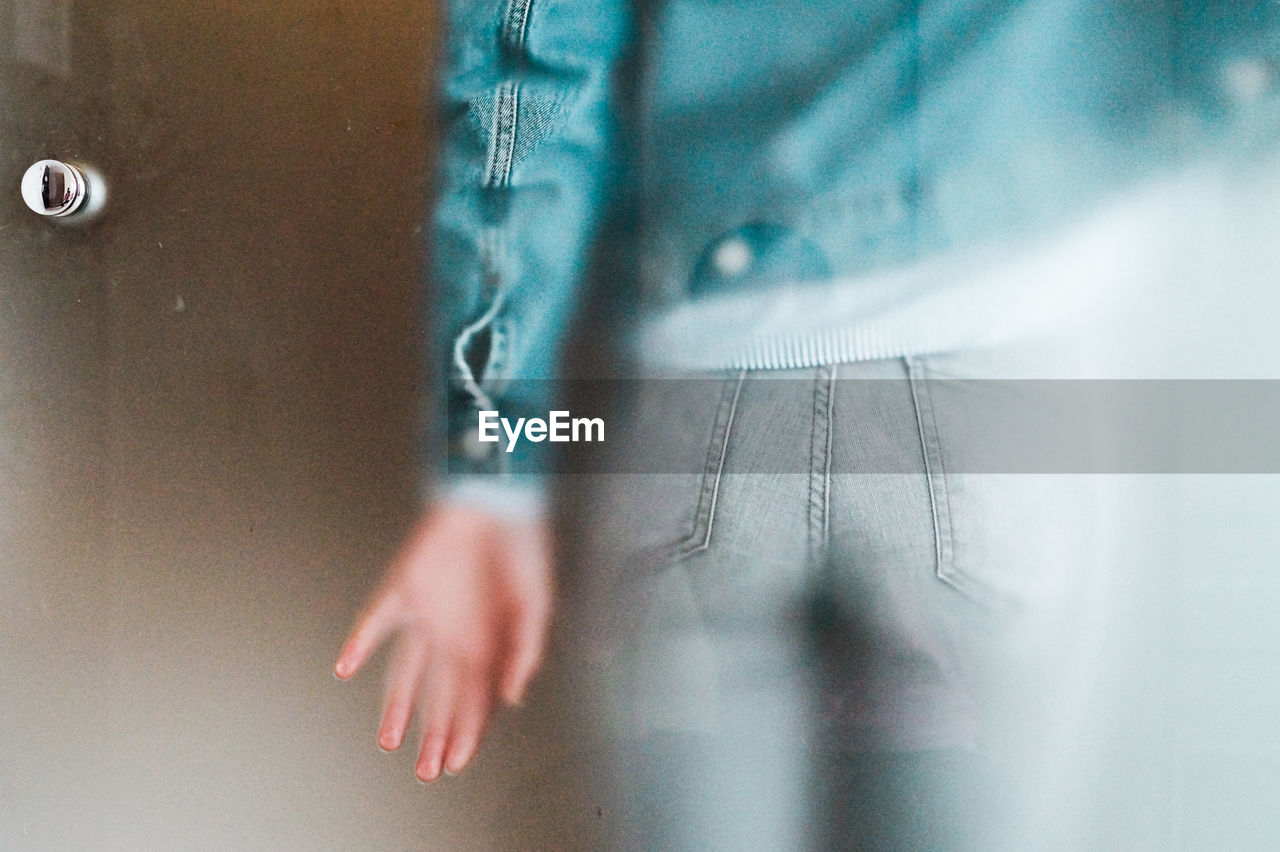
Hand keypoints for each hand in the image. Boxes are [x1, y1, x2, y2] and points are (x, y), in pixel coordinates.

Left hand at [334, 503, 552, 780]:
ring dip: (398, 704)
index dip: (468, 732)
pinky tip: (347, 667)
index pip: (475, 698)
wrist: (496, 496)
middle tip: (427, 768)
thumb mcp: (537, 603)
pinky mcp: (405, 587)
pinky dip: (361, 642)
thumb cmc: (522, 545)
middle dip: (436, 734)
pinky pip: (377, 620)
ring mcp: (428, 613)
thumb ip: (524, 652)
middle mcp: (456, 632)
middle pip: (442, 694)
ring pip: (408, 669)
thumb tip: (511, 695)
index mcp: (489, 639)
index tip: (457, 761)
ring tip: (390, 739)